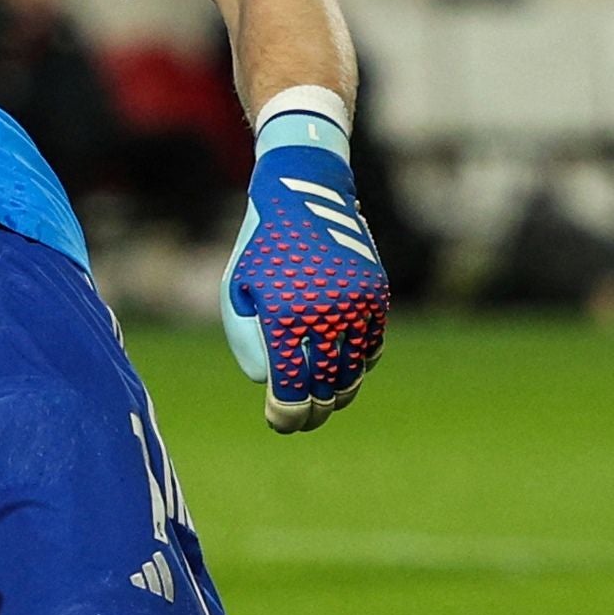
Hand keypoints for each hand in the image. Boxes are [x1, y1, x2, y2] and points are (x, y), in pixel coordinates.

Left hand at [222, 133, 387, 432]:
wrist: (305, 192)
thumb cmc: (261, 246)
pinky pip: (372, 345)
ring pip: (354, 372)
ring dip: (338, 392)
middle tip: (301, 420)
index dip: (286, 415)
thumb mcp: (237, 291)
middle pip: (326, 389)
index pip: (291, 389)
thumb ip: (249, 342)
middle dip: (313, 412)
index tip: (280, 422)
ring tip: (323, 399)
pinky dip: (358, 363)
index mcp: (285, 318)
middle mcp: (326, 315)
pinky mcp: (376, 294)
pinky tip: (341, 368)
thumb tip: (270, 383)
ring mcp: (356, 305)